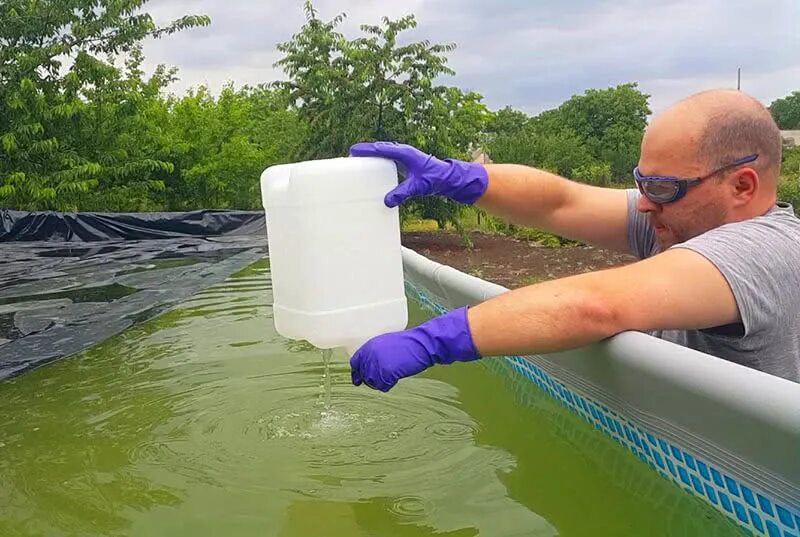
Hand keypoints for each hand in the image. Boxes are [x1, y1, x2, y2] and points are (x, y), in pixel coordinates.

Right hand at [348, 141, 488, 206]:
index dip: (366, 149)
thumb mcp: (417, 187)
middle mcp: (403, 151)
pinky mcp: (407, 162)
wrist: (448, 178)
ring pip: (385, 152)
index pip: (381, 149)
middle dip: (367, 150)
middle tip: (352, 154)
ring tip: (360, 159)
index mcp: (404, 153)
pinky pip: (389, 158)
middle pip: (381, 148)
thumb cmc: (435, 178)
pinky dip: (380, 160)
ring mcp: (405, 156)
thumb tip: (387, 202)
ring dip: (373, 154)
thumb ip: (402, 193)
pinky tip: (375, 168)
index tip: (353, 150)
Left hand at [350, 306, 480, 391]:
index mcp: (369, 346)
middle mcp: (370, 355)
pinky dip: (389, 385)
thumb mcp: (387, 343)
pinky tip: (396, 378)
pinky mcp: (386, 373)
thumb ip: (375, 353)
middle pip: (364, 375)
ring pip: (372, 383)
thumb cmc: (409, 343)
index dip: (357, 373)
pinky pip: (383, 386)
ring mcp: (377, 364)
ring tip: (392, 376)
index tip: (358, 381)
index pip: (355, 362)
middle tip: (383, 380)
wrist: (422, 344)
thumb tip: (369, 367)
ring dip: (381, 383)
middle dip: (371, 380)